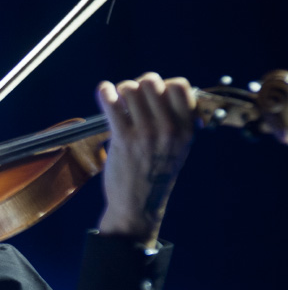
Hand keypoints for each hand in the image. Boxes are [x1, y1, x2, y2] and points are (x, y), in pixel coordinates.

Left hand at [95, 72, 196, 246]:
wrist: (138, 206)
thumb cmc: (155, 175)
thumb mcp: (177, 148)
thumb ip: (176, 121)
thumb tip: (163, 89)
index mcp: (186, 129)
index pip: (180, 86)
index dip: (164, 84)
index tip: (154, 95)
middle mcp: (168, 128)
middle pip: (152, 82)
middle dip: (139, 85)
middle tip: (132, 98)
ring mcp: (145, 133)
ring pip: (130, 89)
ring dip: (121, 90)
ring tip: (118, 101)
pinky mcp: (123, 139)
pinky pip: (111, 103)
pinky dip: (105, 92)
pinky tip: (104, 92)